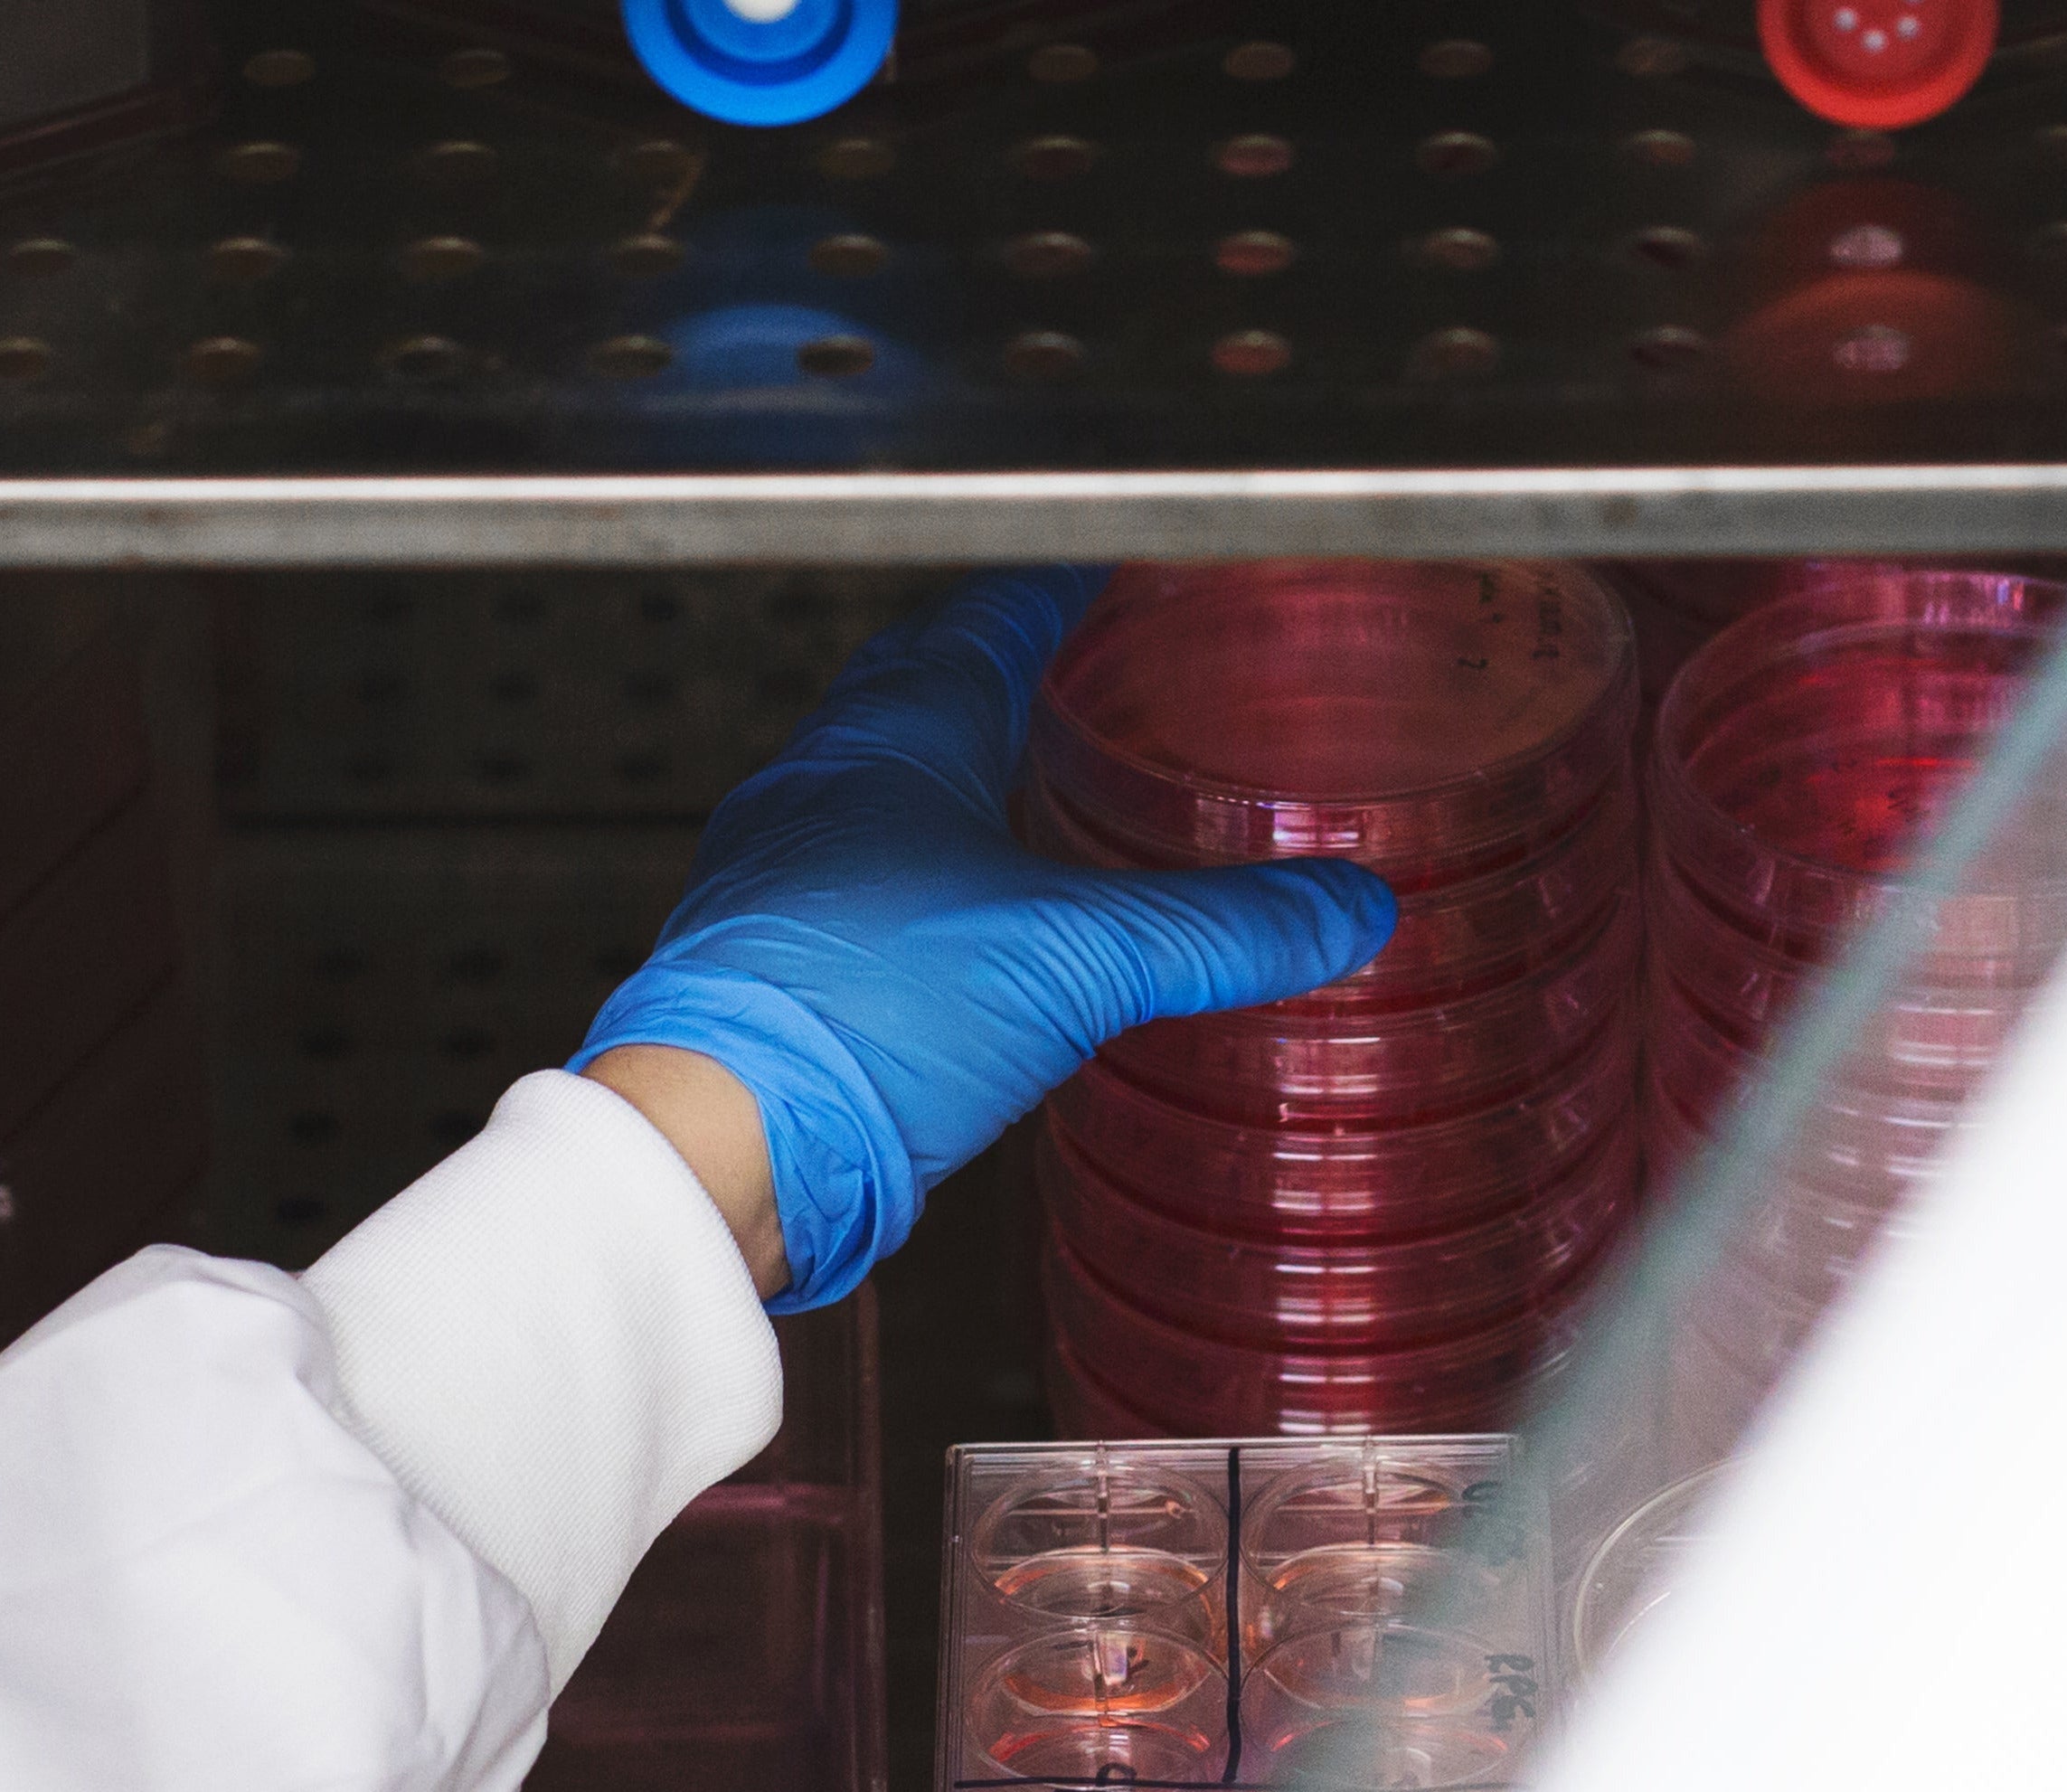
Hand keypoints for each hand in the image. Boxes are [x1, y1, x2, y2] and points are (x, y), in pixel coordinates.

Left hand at [575, 565, 1396, 1310]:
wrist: (722, 1139)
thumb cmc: (860, 1015)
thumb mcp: (1080, 958)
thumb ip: (1221, 931)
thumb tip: (1344, 907)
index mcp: (896, 730)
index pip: (995, 612)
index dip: (1072, 591)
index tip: (1131, 581)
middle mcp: (826, 776)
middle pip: (930, 679)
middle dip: (1019, 668)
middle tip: (1099, 675)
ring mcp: (786, 862)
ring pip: (891, 776)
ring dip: (972, 766)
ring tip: (1055, 790)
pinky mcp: (776, 949)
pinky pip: (867, 867)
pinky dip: (936, 862)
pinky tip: (984, 917)